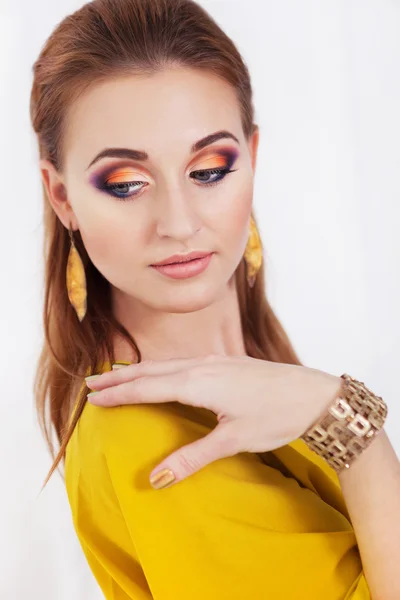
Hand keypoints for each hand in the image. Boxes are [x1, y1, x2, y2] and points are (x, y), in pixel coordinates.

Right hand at [86, 354, 341, 486]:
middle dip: (120, 378)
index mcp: (200, 382)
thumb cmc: (276, 416)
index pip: (148, 387)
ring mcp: (215, 361)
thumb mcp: (233, 440)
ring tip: (115, 375)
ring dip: (138, 370)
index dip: (120, 394)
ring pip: (166, 364)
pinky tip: (158, 372)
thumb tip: (156, 478)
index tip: (93, 399)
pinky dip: (159, 368)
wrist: (314, 396)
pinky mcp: (225, 363)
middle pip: (151, 371)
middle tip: (91, 384)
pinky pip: (181, 362)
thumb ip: (193, 456)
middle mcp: (203, 366)